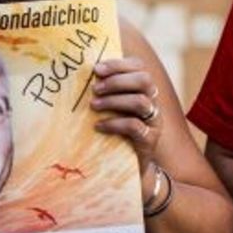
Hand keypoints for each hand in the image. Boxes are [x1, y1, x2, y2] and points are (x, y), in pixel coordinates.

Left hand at [90, 57, 161, 180]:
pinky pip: (135, 127)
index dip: (119, 64)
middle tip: (95, 89)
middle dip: (117, 81)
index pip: (140, 67)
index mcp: (143, 91)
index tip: (96, 69)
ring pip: (141, 102)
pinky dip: (114, 123)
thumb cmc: (113, 133)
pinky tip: (98, 126)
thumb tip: (78, 74)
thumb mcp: (109, 109)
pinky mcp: (149, 140)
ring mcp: (153, 122)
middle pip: (145, 80)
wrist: (128, 168)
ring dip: (113, 101)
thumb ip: (102, 91)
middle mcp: (153, 103)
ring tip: (93, 106)